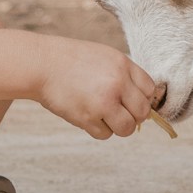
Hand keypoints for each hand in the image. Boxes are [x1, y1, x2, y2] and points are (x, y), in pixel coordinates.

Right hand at [35, 38, 158, 139]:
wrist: (43, 64)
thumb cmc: (73, 60)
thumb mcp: (105, 57)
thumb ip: (125, 75)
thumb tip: (142, 101)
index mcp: (123, 65)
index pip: (150, 90)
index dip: (143, 99)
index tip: (132, 102)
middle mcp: (117, 83)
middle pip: (142, 112)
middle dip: (133, 116)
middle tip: (119, 113)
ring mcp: (103, 102)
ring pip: (126, 128)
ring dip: (117, 126)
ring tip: (103, 116)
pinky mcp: (87, 118)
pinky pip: (105, 135)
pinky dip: (98, 129)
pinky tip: (87, 116)